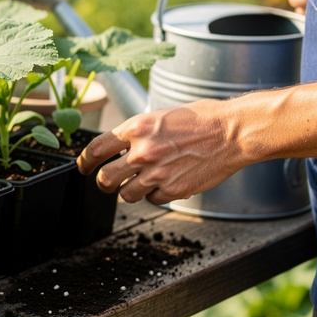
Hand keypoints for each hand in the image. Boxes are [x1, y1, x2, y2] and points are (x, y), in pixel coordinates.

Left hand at [76, 100, 247, 204]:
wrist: (232, 132)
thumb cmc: (200, 119)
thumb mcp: (159, 117)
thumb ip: (136, 133)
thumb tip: (117, 148)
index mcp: (136, 129)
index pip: (96, 150)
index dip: (84, 162)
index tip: (83, 167)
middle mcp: (142, 152)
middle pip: (104, 179)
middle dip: (103, 182)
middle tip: (108, 182)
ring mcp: (157, 173)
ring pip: (126, 195)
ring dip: (131, 190)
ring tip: (144, 180)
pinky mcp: (173, 190)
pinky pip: (152, 200)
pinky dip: (156, 195)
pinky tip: (168, 181)